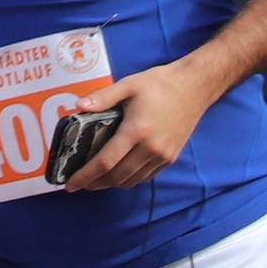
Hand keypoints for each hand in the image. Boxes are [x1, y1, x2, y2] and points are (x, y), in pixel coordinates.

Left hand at [62, 56, 219, 194]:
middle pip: (117, 177)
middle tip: (79, 182)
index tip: (70, 183)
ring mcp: (162, 155)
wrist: (195, 87)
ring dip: (112, 184)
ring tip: (96, 179)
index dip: (85, 176)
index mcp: (136, 130)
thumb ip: (103, 98)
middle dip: (95, 184)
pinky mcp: (171, 157)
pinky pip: (146, 177)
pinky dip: (130, 179)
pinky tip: (120, 172)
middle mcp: (150, 148)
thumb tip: (78, 107)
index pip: (105, 162)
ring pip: (131, 181)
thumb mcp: (129, 85)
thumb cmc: (161, 83)